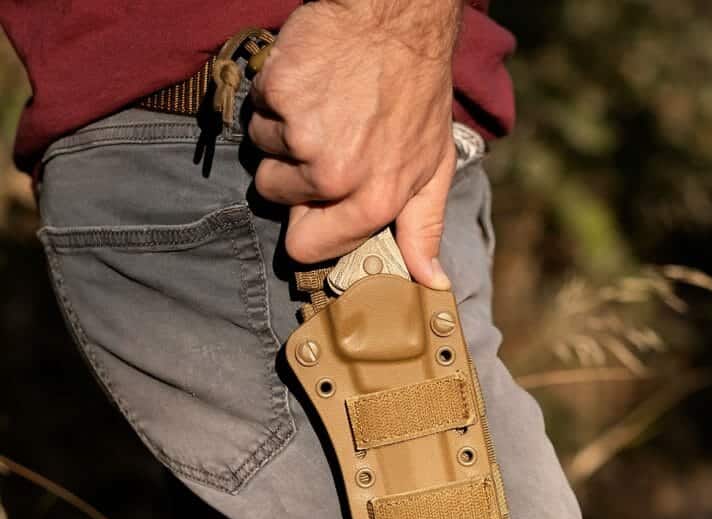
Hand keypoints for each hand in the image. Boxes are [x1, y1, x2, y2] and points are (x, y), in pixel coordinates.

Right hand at [248, 0, 461, 288]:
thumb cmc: (418, 94)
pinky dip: (277, 92)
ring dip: (285, 125)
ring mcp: (302, 135)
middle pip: (274, 193)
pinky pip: (258, 107)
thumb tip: (429, 281)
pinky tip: (313, 80)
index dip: (305, 224)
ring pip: (263, 147)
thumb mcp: (433, 167)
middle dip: (292, 168)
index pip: (304, 247)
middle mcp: (335, 176)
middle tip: (330, 135)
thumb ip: (422, 228)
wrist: (397, 21)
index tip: (314, 201)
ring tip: (327, 103)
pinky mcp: (279, 95)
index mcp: (373, 201)